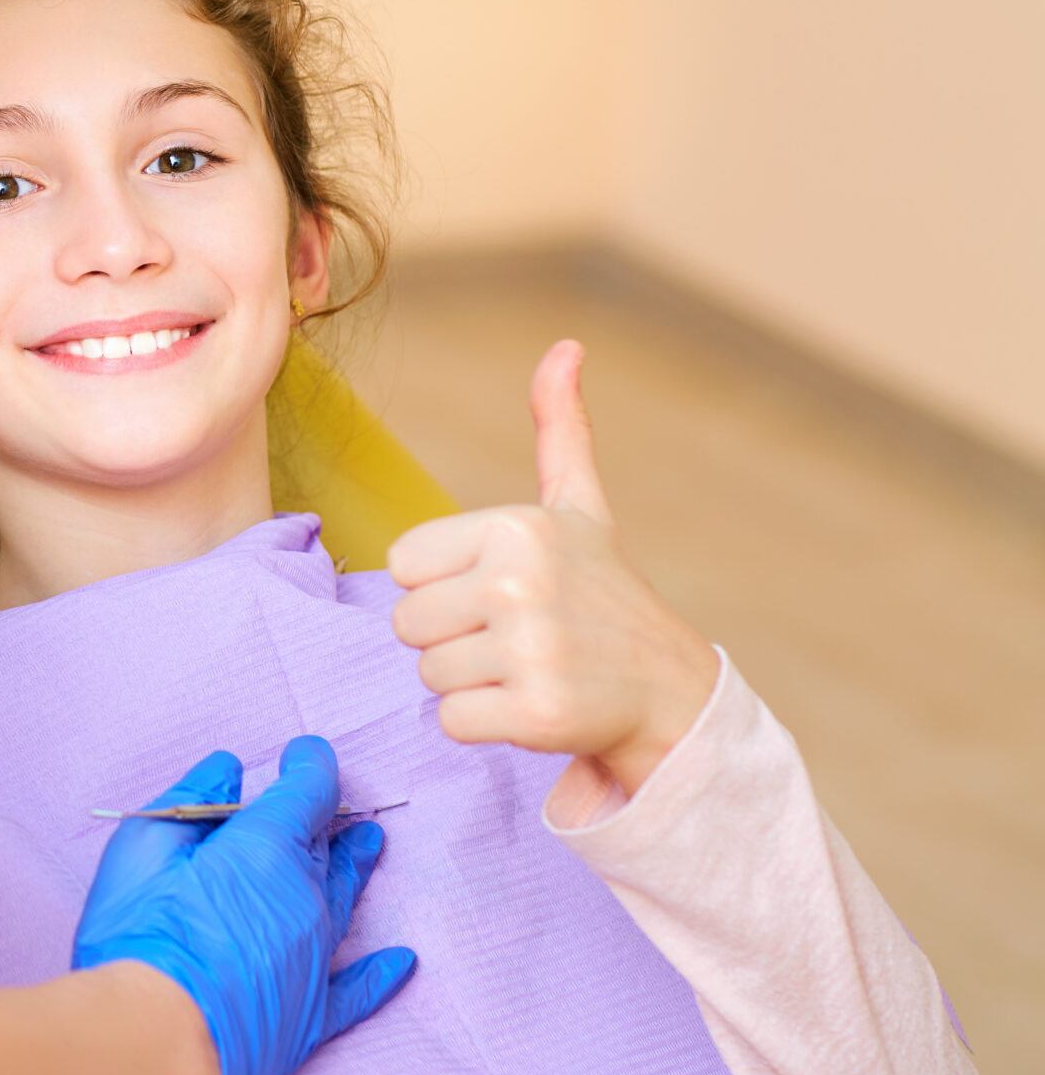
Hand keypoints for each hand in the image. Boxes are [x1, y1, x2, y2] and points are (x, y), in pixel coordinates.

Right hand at [73, 737, 416, 1074]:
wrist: (152, 1037)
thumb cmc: (139, 934)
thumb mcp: (144, 846)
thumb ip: (189, 802)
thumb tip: (225, 768)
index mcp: (266, 850)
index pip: (307, 792)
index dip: (310, 765)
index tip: (305, 751)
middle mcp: (305, 899)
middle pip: (325, 847)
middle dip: (326, 818)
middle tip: (327, 802)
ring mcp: (315, 959)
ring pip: (343, 901)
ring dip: (355, 869)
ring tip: (370, 845)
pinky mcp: (312, 1015)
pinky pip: (358, 989)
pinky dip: (380, 974)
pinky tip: (401, 961)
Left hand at [387, 340, 718, 793]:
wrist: (671, 691)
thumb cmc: (605, 595)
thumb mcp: (581, 507)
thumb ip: (560, 430)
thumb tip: (566, 347)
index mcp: (515, 527)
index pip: (402, 566)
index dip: (441, 586)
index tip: (498, 591)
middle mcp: (521, 581)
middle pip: (407, 625)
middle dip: (451, 639)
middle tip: (515, 637)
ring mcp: (531, 648)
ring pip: (428, 675)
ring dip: (469, 683)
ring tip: (527, 667)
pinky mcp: (536, 711)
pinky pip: (452, 721)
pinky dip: (483, 726)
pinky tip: (532, 705)